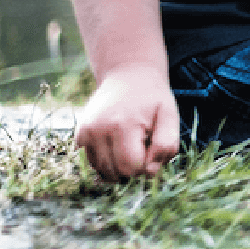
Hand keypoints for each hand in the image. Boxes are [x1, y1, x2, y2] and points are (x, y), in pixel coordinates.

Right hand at [75, 63, 179, 181]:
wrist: (127, 76)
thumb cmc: (152, 99)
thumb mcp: (170, 115)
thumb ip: (167, 145)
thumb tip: (149, 172)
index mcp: (122, 124)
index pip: (131, 168)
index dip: (147, 164)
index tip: (152, 145)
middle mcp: (98, 130)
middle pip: (116, 172)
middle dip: (134, 166)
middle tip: (142, 141)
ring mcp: (85, 133)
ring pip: (104, 171)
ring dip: (120, 165)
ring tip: (130, 141)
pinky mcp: (79, 136)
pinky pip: (94, 164)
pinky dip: (108, 160)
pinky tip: (118, 142)